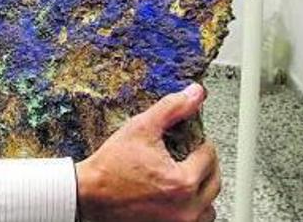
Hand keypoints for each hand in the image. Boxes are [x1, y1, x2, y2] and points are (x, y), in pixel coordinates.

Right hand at [74, 85, 219, 221]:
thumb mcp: (141, 128)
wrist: (88, 195)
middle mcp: (185, 209)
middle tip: (189, 155)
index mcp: (183, 182)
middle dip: (204, 165)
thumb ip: (172, 108)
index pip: (209, 156)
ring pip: (208, 207)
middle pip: (214, 182)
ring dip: (202, 191)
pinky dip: (191, 209)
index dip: (199, 143)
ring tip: (184, 177)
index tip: (187, 141)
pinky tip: (177, 196)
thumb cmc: (110, 166)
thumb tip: (195, 93)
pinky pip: (195, 221)